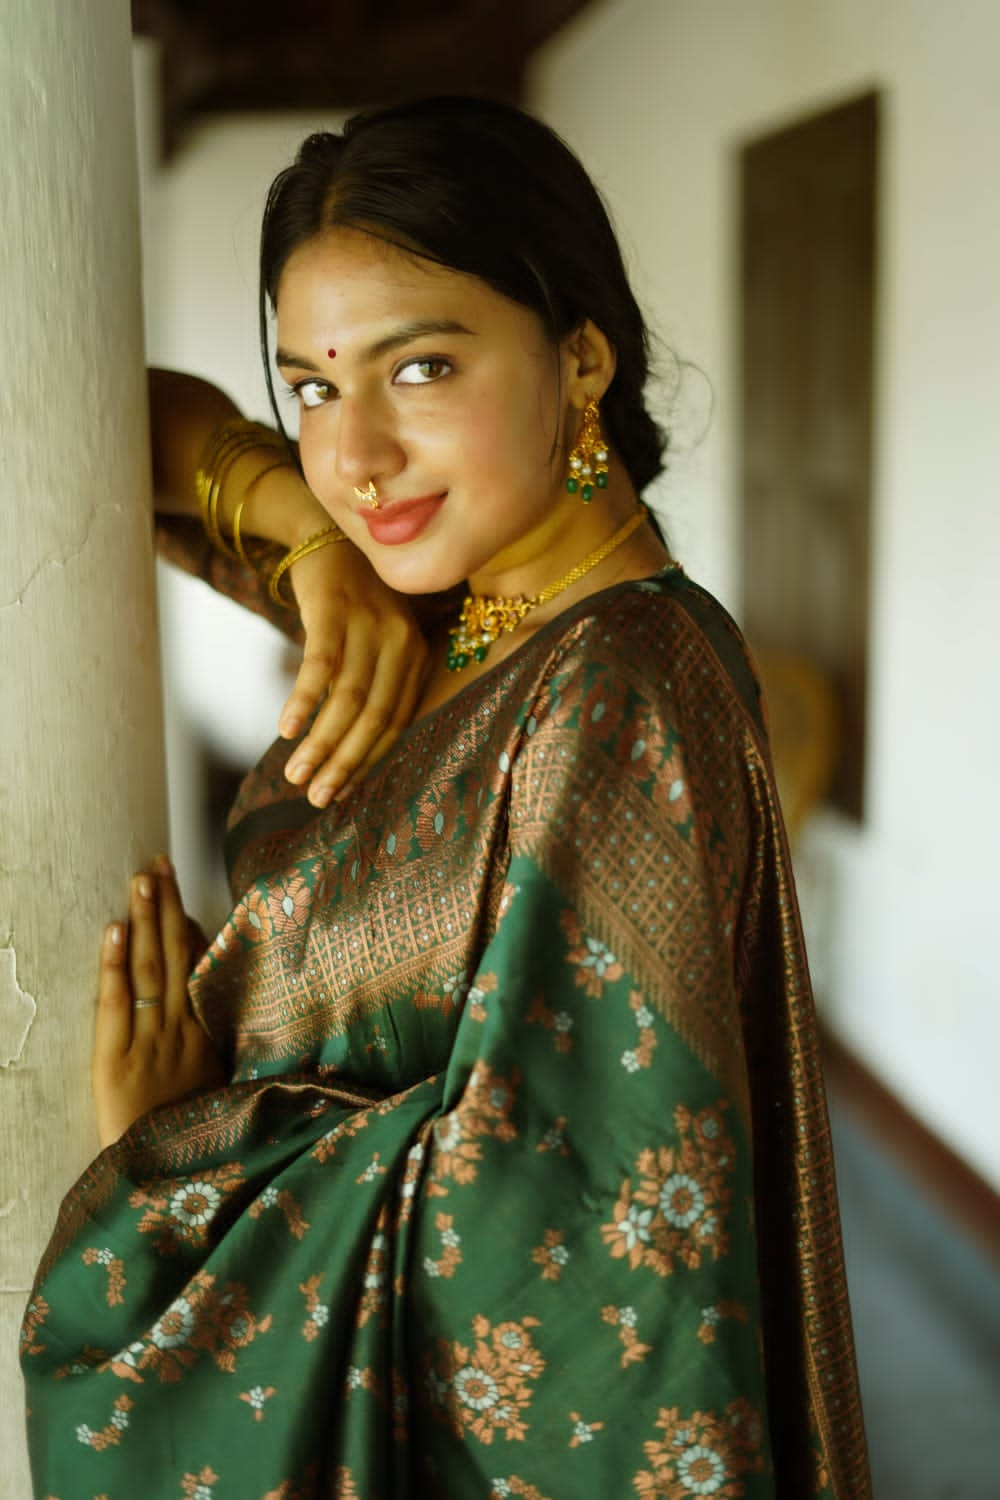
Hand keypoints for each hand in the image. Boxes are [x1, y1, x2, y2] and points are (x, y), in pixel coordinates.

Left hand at [92, 856, 224, 1149]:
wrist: (170, 1189)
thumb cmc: (196, 1147)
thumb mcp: (221, 1098)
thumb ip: (217, 1058)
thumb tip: (222, 1023)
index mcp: (207, 1041)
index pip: (199, 972)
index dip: (191, 930)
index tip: (184, 896)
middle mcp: (182, 1033)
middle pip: (177, 957)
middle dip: (167, 908)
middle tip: (159, 864)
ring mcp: (150, 1044)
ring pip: (151, 970)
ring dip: (147, 919)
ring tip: (143, 878)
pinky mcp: (115, 1063)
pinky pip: (117, 1005)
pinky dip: (116, 966)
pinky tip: (115, 930)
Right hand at [279, 540, 428, 806]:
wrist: (328, 535)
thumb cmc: (350, 601)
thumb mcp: (374, 641)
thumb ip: (371, 686)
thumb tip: (347, 753)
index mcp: (414, 655)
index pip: (396, 722)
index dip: (369, 762)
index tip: (341, 793)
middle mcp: (399, 641)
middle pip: (374, 717)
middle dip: (345, 764)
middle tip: (317, 798)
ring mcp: (368, 624)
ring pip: (348, 699)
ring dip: (320, 743)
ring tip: (295, 776)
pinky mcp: (334, 610)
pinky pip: (320, 665)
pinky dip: (303, 701)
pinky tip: (285, 730)